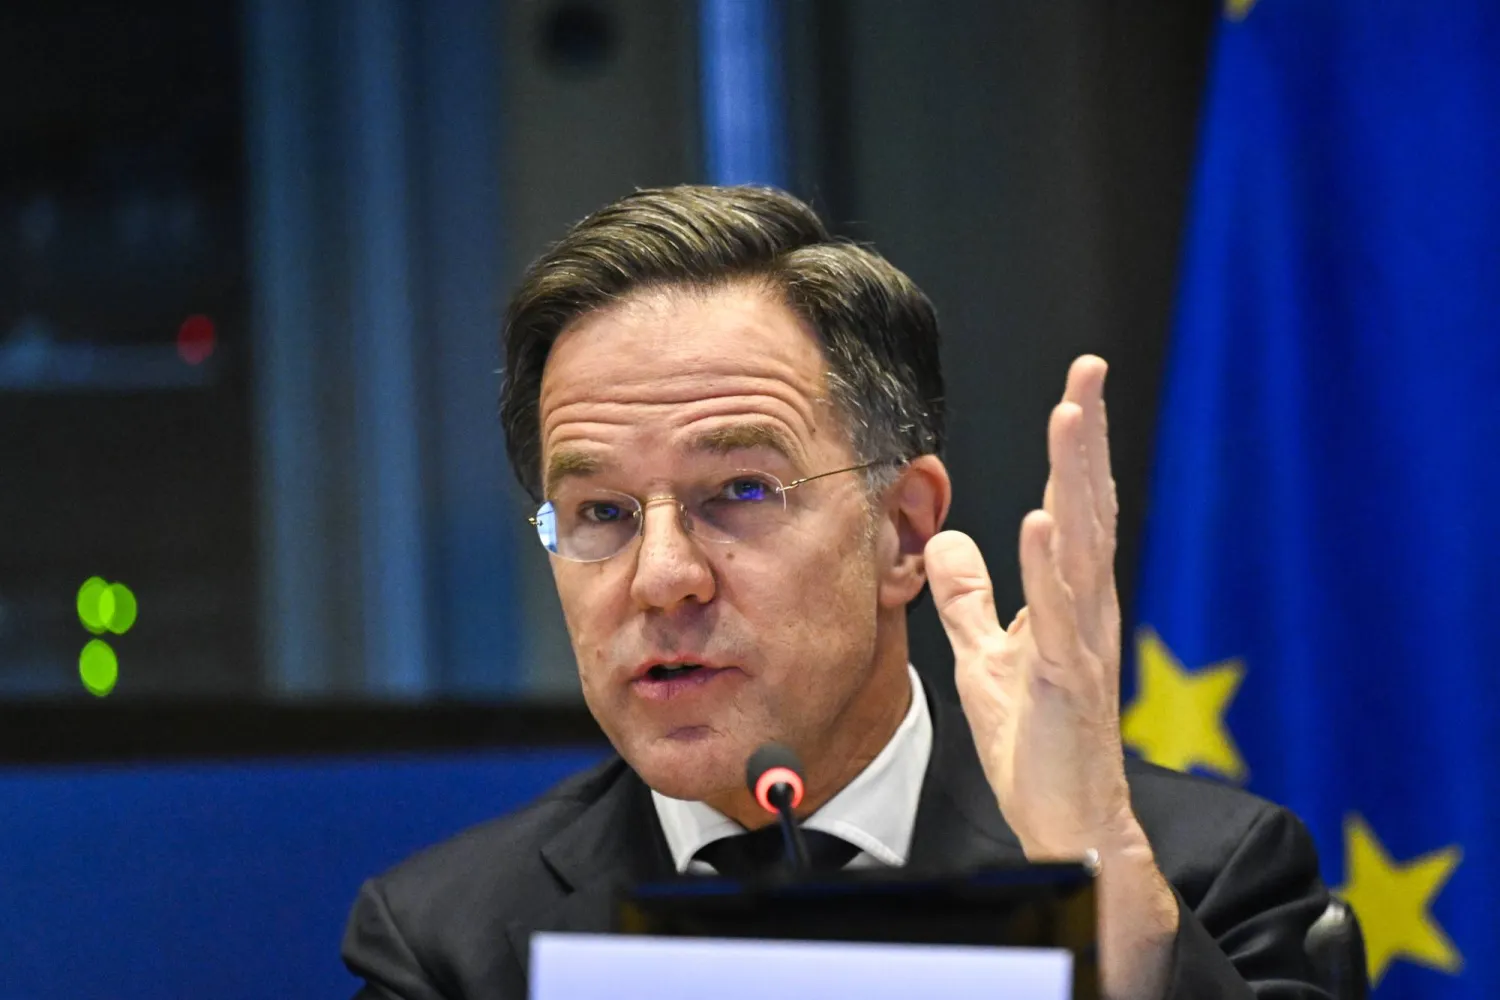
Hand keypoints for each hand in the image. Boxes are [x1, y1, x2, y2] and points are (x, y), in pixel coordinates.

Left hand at [924, 355, 1176, 999]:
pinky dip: (1050, 567)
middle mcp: (1088, 609)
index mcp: (1071, 598)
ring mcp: (1082, 643)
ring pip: (1084, 546)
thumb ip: (971, 597)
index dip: (1076, 448)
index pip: (1075, 506)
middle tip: (1089, 373)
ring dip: (1075, 481)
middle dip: (1087, 440)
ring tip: (1070, 418)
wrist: (1064, 819)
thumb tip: (947, 541)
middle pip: (1090, 508)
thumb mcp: (988, 657)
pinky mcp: (1068, 682)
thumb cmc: (1036, 742)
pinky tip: (1043, 521)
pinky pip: (1059, 616)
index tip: (1078, 386)